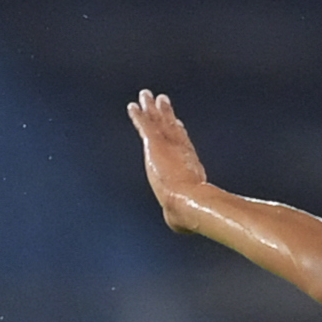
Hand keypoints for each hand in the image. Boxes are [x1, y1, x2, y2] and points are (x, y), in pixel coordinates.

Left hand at [127, 89, 212, 232]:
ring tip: (146, 94)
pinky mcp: (155, 144)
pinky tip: (132, 106)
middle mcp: (180, 151)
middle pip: (172, 127)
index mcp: (189, 166)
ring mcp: (168, 145)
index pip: (183, 145)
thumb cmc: (189, 212)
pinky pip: (145, 125)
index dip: (179, 133)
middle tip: (163, 101)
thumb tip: (181, 227)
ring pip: (158, 121)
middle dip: (166, 114)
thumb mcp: (183, 216)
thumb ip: (180, 218)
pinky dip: (138, 115)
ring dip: (152, 108)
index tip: (177, 124)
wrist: (188, 202)